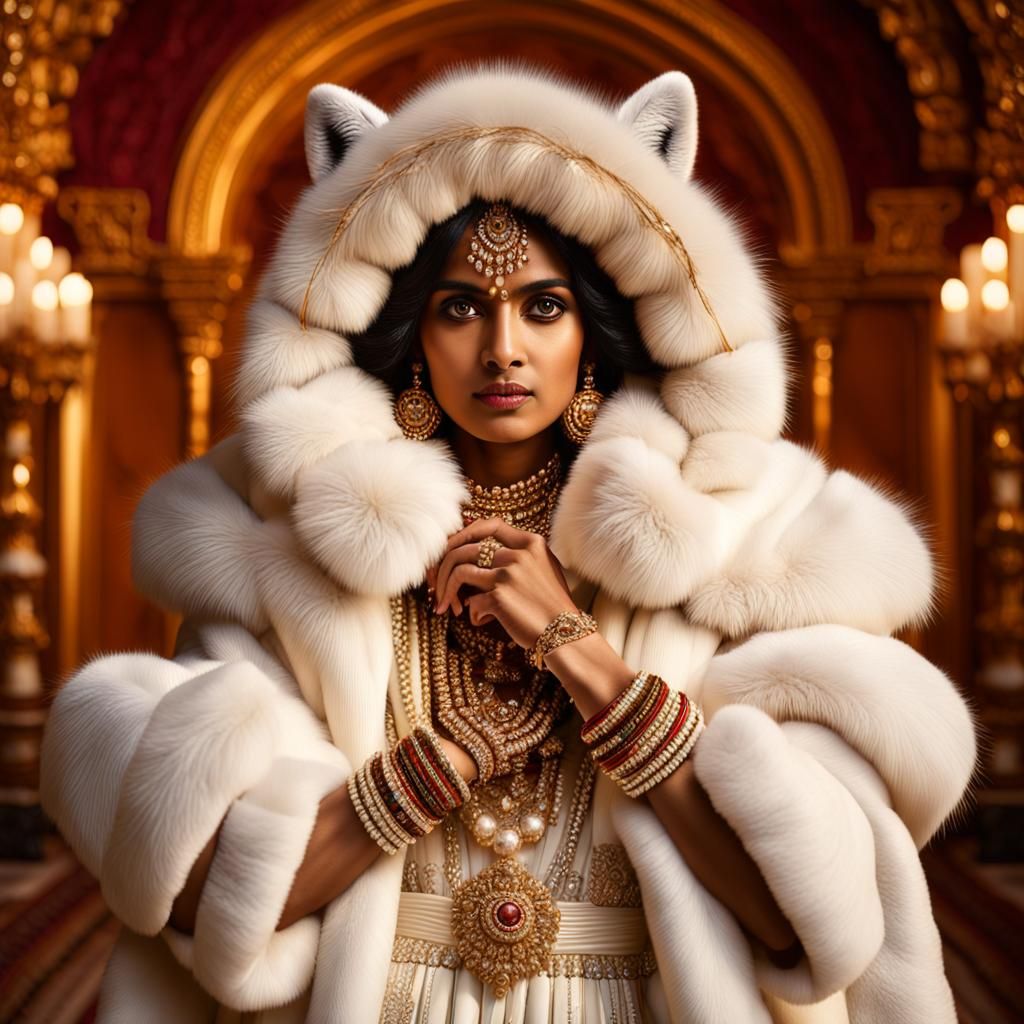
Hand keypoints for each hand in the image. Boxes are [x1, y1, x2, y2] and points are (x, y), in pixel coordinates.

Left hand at [427, 518, 577, 650]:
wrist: (567, 634)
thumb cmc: (552, 605)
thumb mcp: (544, 569)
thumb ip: (519, 555)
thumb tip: (478, 549)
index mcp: (531, 543)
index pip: (490, 524)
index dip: (465, 533)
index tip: (453, 548)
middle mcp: (519, 553)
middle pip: (465, 547)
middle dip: (444, 566)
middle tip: (437, 583)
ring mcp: (509, 574)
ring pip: (460, 571)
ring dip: (447, 590)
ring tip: (446, 606)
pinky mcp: (500, 596)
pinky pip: (471, 602)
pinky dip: (471, 613)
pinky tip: (479, 621)